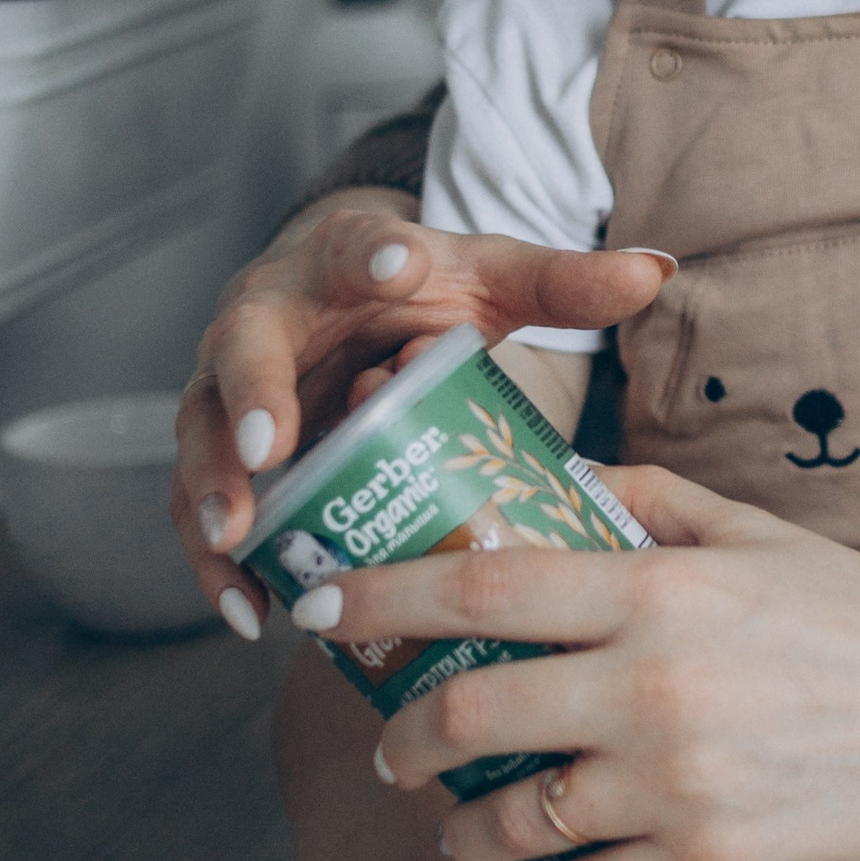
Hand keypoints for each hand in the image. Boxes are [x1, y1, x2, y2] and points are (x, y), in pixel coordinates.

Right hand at [170, 200, 671, 629]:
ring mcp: (232, 390)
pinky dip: (220, 564)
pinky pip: (201, 509)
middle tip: (269, 446)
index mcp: (342, 259)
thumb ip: (564, 282)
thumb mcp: (491, 282)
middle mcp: (269, 317)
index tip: (395, 269)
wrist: (349, 301)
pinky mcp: (225, 455)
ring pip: (202, 438)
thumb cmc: (421, 294)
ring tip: (238, 540)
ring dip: (214, 490)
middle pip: (244, 350)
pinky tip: (252, 612)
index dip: (371, 258)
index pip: (351, 248)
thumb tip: (658, 269)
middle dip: (253, 397)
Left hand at [298, 464, 859, 860]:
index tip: (323, 605)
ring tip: (460, 819)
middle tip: (394, 740)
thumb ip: (651, 503)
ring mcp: (680, 785)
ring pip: (513, 820)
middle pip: (470, 715)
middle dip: (406, 736)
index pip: (482, 587)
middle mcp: (656, 688)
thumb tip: (557, 483)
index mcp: (661, 591)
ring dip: (464, 824)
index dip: (382, 596)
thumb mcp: (761, 536)